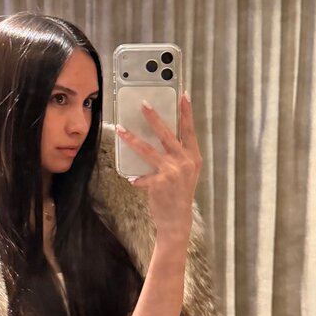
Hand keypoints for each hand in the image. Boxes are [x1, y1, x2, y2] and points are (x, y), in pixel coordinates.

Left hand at [115, 94, 201, 239]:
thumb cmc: (180, 194)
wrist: (177, 219)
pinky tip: (131, 179)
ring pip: (148, 150)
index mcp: (193, 157)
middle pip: (166, 134)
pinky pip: (141, 175)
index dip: (186, 113)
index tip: (183, 95)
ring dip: (132, 139)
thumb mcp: (187, 173)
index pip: (189, 130)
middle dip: (154, 118)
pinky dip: (136, 178)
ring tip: (121, 129)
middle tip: (144, 104)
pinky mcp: (159, 182)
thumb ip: (179, 156)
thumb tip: (160, 138)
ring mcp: (172, 171)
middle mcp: (185, 162)